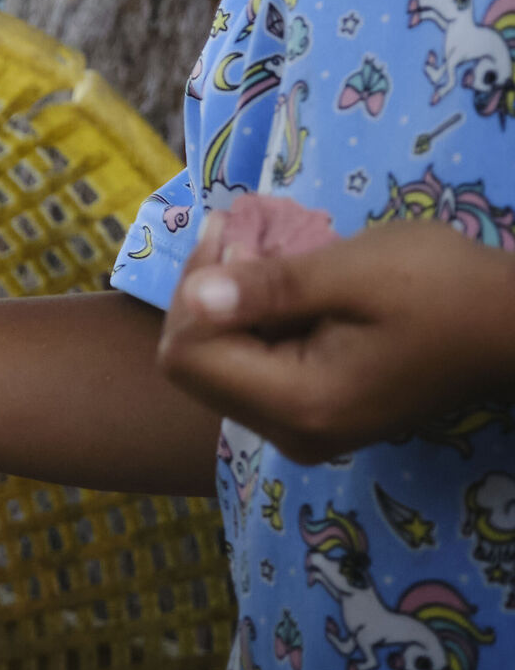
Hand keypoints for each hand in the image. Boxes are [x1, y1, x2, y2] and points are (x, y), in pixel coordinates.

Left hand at [158, 210, 514, 462]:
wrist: (512, 325)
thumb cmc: (442, 289)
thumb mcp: (353, 272)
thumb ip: (270, 289)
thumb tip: (194, 298)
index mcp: (299, 405)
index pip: (187, 356)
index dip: (192, 291)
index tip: (230, 239)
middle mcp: (293, 434)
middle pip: (194, 365)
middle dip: (203, 295)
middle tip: (239, 235)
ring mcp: (304, 430)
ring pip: (218, 366)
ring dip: (226, 304)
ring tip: (261, 251)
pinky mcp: (315, 415)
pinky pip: (252, 369)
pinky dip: (253, 322)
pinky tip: (281, 283)